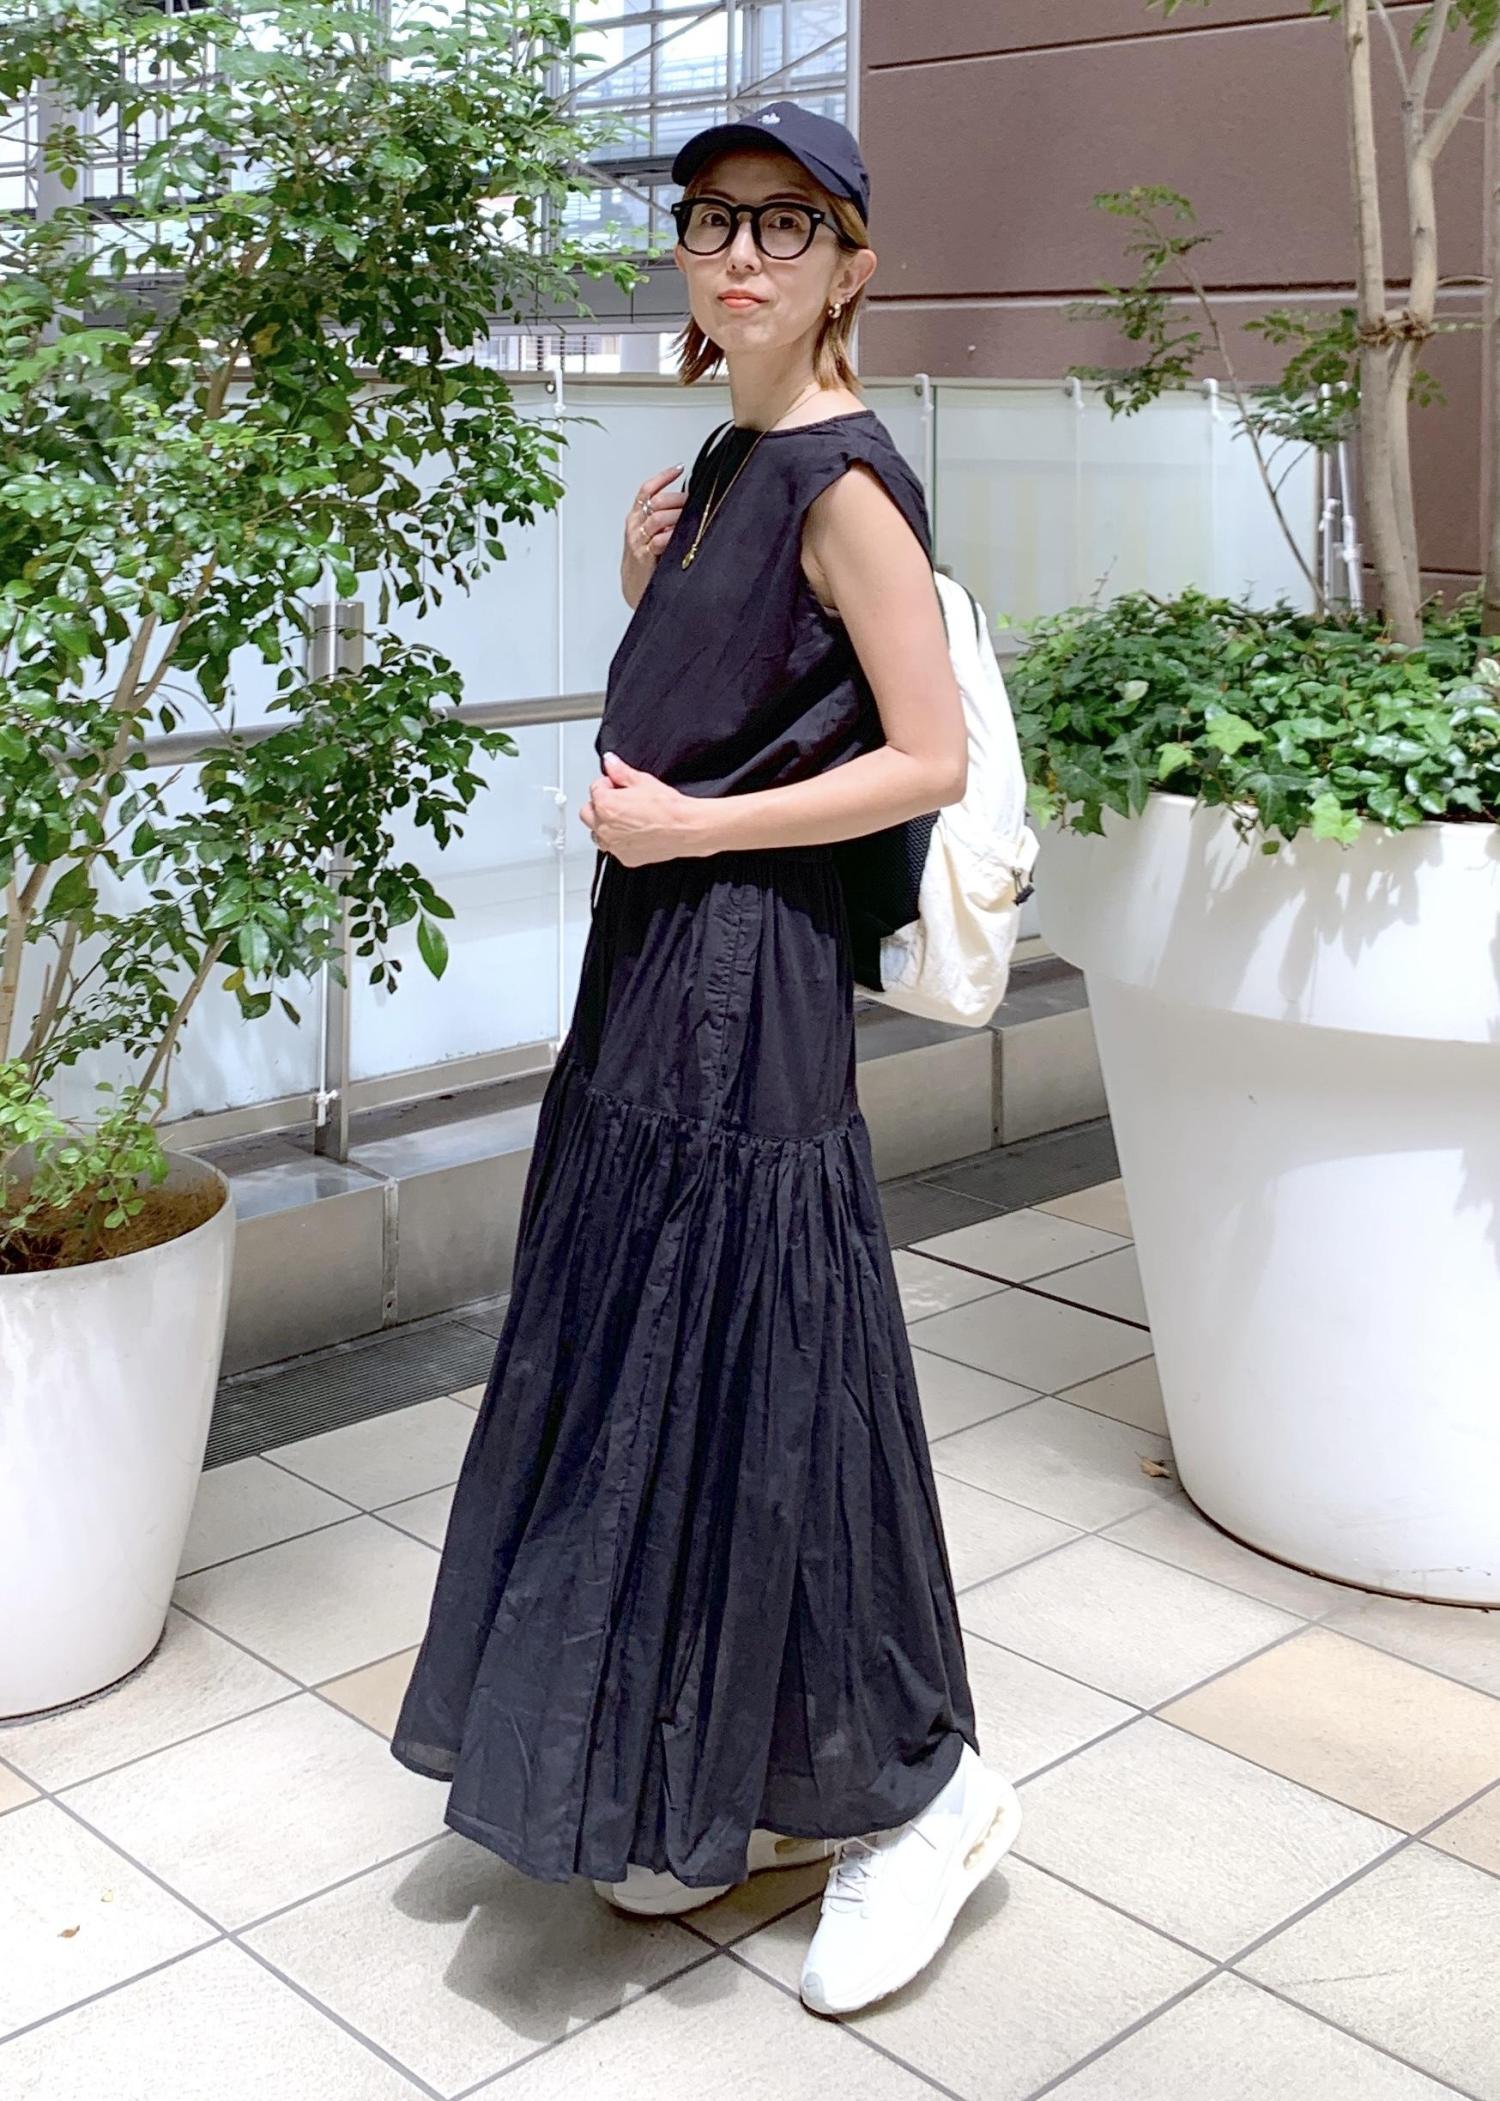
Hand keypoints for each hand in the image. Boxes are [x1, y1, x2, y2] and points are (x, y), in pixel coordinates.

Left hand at [579, 753, 712, 865]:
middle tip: (618, 801)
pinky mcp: (625, 858)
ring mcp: (613, 845)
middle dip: (599, 805)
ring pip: (597, 834)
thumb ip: (620, 771)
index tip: (619, 786)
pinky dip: (620, 842)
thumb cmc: (667, 806)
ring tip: (626, 818)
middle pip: (588, 813)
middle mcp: (604, 827)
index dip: (608, 785)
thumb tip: (610, 762)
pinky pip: (614, 849)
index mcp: (605, 804)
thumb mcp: (642, 781)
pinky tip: (635, 833)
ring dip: (605, 825)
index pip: (595, 789)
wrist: (686, 828)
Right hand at [621, 464, 684, 601]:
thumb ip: (663, 518)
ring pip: (658, 518)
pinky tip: (682, 535)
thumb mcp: (651, 533)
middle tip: (693, 502)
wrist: (634, 585)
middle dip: (677, 499)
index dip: (663, 477)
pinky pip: (660, 540)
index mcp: (636, 516)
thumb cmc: (646, 558)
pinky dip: (672, 535)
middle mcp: (635, 525)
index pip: (647, 489)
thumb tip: (686, 503)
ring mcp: (638, 540)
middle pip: (656, 501)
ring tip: (690, 518)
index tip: (679, 469)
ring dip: (677, 515)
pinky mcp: (644, 555)